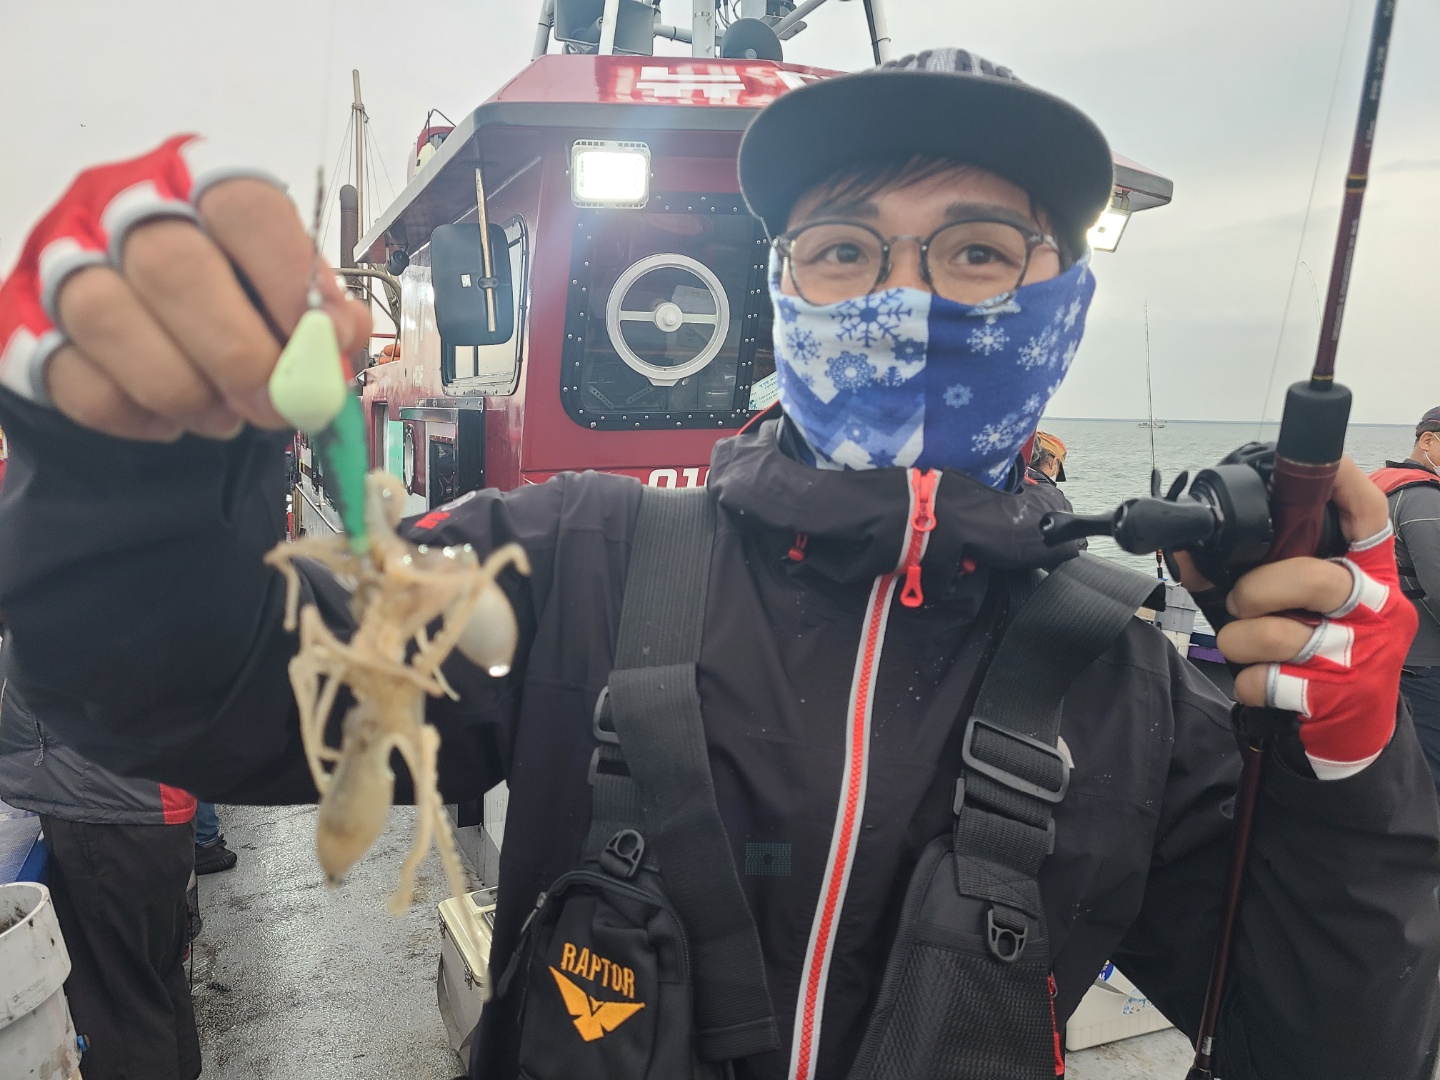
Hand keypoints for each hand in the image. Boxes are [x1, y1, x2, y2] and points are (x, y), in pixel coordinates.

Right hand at [0, 136, 370, 440]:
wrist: (127, 329)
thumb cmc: (219, 297)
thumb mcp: (276, 289)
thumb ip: (314, 311)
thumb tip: (340, 339)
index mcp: (197, 180)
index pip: (243, 205)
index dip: (289, 279)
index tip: (322, 344)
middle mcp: (118, 205)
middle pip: (172, 265)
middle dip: (238, 353)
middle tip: (277, 407)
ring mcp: (59, 260)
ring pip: (108, 316)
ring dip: (183, 387)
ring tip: (226, 418)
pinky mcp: (23, 323)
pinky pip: (71, 376)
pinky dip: (134, 413)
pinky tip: (171, 422)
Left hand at [1190, 458, 1415, 777]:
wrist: (1351, 730)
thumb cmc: (1314, 651)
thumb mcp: (1295, 604)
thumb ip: (1254, 571)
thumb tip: (1186, 553)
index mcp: (1371, 573)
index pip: (1367, 515)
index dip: (1344, 482)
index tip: (1322, 462)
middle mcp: (1376, 608)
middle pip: (1313, 578)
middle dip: (1258, 588)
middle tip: (1243, 600)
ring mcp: (1359, 654)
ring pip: (1277, 633)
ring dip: (1241, 639)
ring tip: (1248, 644)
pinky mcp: (1337, 697)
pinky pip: (1266, 680)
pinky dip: (1248, 682)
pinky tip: (1263, 681)